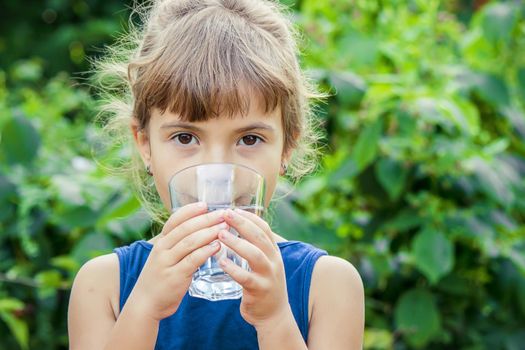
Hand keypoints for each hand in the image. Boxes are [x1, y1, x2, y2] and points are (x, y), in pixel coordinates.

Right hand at [127, 202, 226, 320]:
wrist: (145, 303)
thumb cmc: (160, 278)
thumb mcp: (164, 256)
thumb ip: (178, 244)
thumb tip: (200, 229)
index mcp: (161, 242)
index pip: (175, 220)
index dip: (190, 211)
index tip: (206, 204)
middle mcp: (162, 249)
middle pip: (186, 228)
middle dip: (206, 219)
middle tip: (223, 214)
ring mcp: (167, 262)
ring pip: (190, 242)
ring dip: (209, 232)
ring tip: (225, 227)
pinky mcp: (175, 276)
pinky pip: (192, 260)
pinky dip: (206, 251)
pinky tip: (217, 246)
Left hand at [217, 209, 290, 329]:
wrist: (274, 315)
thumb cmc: (263, 284)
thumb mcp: (265, 263)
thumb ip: (255, 247)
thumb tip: (238, 226)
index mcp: (274, 252)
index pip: (264, 228)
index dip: (249, 217)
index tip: (233, 209)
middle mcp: (274, 261)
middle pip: (260, 237)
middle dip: (242, 224)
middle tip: (225, 214)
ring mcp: (268, 276)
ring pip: (255, 255)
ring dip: (237, 243)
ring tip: (220, 234)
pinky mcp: (260, 291)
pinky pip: (246, 278)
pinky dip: (234, 269)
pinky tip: (221, 262)